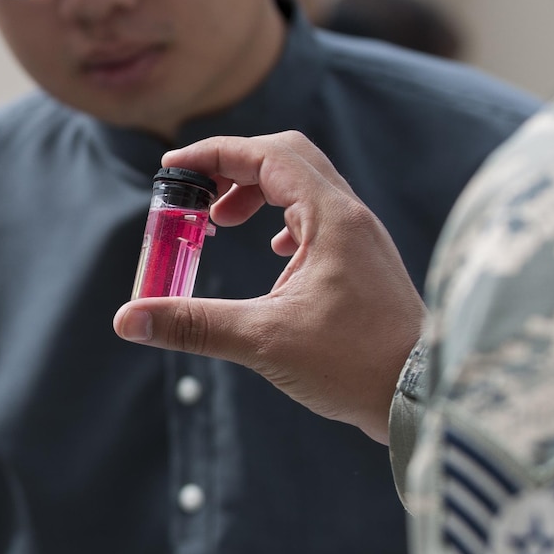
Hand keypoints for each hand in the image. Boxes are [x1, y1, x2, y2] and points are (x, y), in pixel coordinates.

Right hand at [113, 131, 423, 442]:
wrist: (425, 398)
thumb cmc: (356, 365)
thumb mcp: (263, 341)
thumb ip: (192, 325)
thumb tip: (128, 320)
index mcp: (332, 217)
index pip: (265, 155)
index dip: (213, 155)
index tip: (171, 169)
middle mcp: (351, 216)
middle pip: (286, 157)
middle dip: (233, 167)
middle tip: (195, 195)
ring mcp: (361, 238)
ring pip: (304, 185)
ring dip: (257, 192)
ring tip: (222, 224)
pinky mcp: (364, 262)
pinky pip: (320, 216)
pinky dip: (284, 218)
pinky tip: (273, 253)